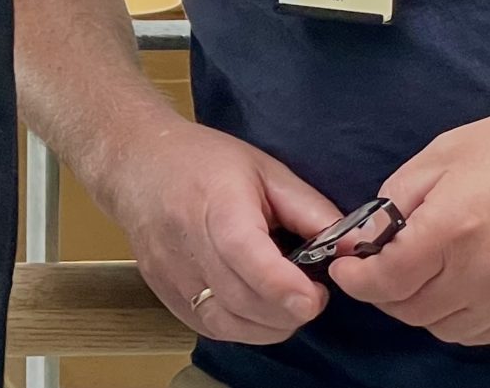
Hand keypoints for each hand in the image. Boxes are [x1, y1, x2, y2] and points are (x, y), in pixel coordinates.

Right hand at [95, 118, 338, 344]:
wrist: (135, 163)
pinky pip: (210, 328)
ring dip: (269, 324)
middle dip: (290, 310)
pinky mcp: (162, 292)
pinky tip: (253, 303)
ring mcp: (169, 271)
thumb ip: (312, 211)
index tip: (318, 294)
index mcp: (215, 203)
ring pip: (228, 324)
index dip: (286, 287)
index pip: (246, 257)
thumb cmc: (204, 160)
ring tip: (282, 297)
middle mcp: (185, 242)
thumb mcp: (266, 171)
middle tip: (310, 292)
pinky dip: (242, 326)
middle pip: (243, 300)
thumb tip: (355, 251)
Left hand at [333, 98, 489, 344]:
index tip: (342, 266)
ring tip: (410, 277)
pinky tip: (448, 290)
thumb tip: (363, 239)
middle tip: (372, 268)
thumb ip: (394, 201)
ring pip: (443, 328)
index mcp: (452, 231)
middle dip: (380, 293)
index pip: (387, 280)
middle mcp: (483, 274)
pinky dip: (454, 319)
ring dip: (416, 308)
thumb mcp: (439, 158)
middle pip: (410, 310)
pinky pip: (480, 333)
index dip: (355, 279)